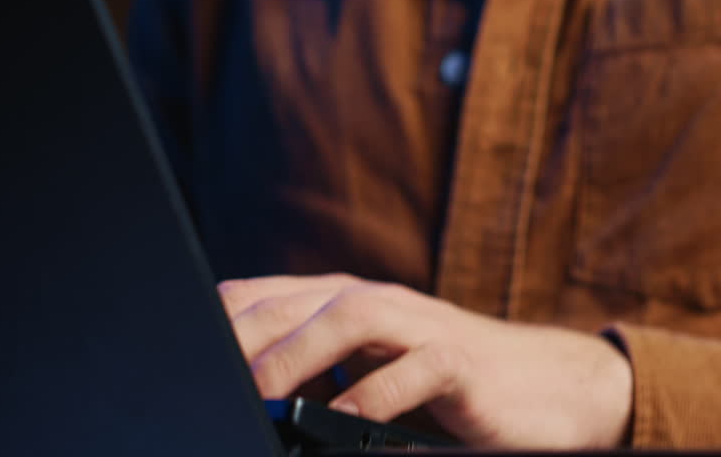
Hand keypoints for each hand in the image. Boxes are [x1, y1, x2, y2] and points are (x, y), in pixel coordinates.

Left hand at [218, 273, 633, 447]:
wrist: (546, 387)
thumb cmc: (447, 384)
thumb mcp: (369, 374)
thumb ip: (313, 374)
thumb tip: (242, 398)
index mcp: (346, 303)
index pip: (265, 297)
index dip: (217, 321)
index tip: (174, 355)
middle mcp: (379, 303)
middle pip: (297, 301)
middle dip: (242, 335)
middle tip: (200, 375)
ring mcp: (423, 326)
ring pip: (350, 318)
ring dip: (298, 353)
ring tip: (259, 393)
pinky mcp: (462, 361)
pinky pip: (416, 368)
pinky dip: (374, 393)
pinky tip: (340, 422)